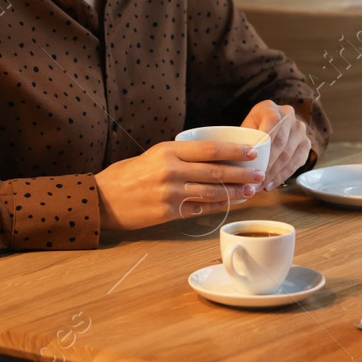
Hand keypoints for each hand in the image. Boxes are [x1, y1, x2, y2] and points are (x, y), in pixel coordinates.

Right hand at [96, 140, 264, 230]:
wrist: (102, 199)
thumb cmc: (127, 175)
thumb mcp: (153, 155)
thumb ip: (179, 156)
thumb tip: (210, 157)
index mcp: (168, 151)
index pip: (209, 148)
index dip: (234, 150)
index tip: (252, 152)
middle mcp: (171, 170)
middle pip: (215, 171)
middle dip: (242, 173)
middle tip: (259, 174)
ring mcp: (170, 193)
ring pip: (211, 191)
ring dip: (235, 192)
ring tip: (250, 191)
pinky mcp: (168, 213)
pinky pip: (199, 209)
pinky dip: (218, 206)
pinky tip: (231, 204)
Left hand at [240, 100, 311, 189]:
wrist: (267, 126)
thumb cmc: (251, 130)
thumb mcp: (243, 129)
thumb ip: (242, 141)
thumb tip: (236, 161)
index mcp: (270, 108)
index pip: (272, 123)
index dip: (265, 143)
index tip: (254, 161)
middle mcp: (288, 115)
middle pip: (281, 142)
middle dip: (267, 164)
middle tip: (255, 179)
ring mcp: (300, 129)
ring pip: (289, 154)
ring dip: (274, 173)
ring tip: (261, 185)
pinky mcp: (306, 144)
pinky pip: (296, 162)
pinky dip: (283, 175)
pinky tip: (271, 184)